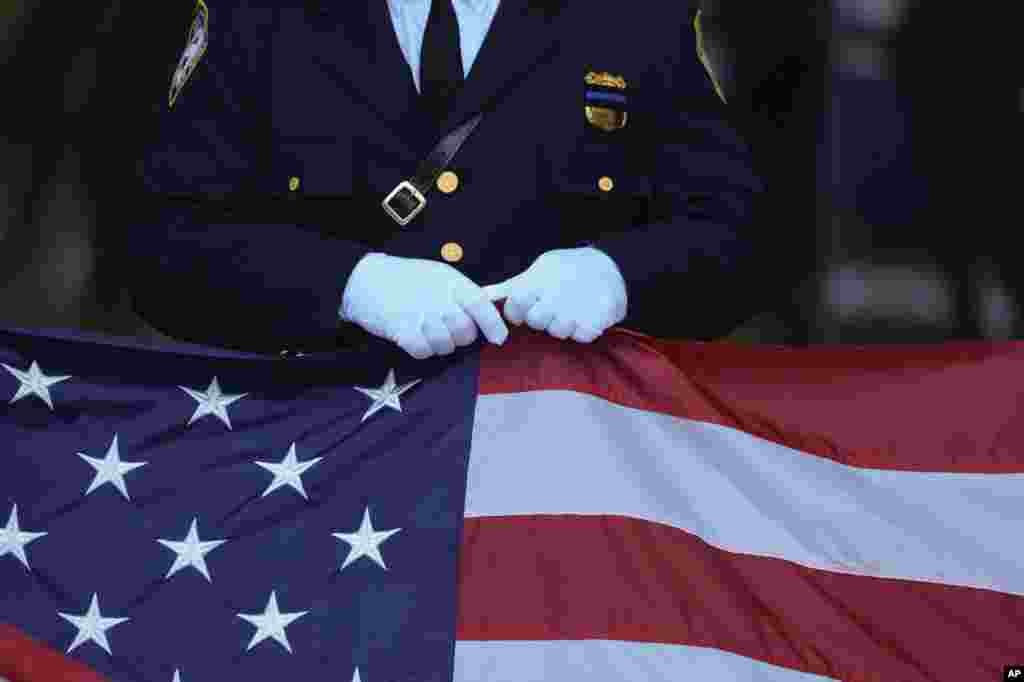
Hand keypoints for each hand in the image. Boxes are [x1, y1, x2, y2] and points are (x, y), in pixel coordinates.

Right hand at [340, 253, 508, 358]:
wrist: (366, 280)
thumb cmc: (406, 278)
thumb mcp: (438, 275)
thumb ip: (461, 292)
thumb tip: (488, 308)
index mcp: (450, 282)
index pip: (480, 304)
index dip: (493, 324)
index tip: (500, 338)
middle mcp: (438, 298)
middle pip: (465, 331)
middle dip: (461, 337)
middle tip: (448, 330)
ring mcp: (420, 315)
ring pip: (445, 345)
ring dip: (439, 344)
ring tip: (427, 331)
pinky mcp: (402, 330)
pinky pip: (423, 352)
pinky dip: (421, 350)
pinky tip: (414, 337)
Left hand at [483, 246, 626, 342]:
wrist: (609, 265)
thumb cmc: (564, 271)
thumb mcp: (536, 273)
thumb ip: (508, 288)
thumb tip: (480, 296)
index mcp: (538, 280)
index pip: (515, 305)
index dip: (517, 311)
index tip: (527, 309)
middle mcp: (556, 293)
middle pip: (537, 321)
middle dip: (542, 319)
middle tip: (553, 308)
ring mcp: (577, 305)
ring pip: (559, 331)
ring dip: (564, 325)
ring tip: (571, 311)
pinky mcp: (598, 316)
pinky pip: (583, 335)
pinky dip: (584, 330)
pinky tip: (585, 317)